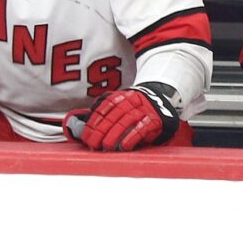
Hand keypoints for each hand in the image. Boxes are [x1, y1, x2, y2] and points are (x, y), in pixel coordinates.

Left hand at [63, 85, 180, 150]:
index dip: (94, 122)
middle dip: (101, 130)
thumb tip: (77, 124)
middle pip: (114, 114)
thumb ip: (102, 113)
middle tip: (93, 145)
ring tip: (106, 147)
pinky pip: (142, 128)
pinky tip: (123, 147)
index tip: (86, 136)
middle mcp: (134, 99)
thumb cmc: (135, 109)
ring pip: (127, 120)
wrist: (164, 102)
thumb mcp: (120, 105)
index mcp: (123, 95)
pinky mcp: (157, 119)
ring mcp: (146, 108)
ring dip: (114, 135)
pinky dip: (131, 137)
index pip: (105, 106)